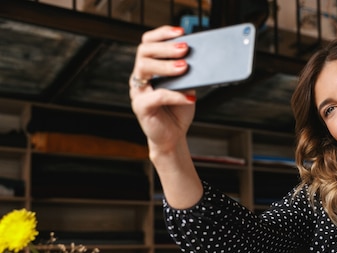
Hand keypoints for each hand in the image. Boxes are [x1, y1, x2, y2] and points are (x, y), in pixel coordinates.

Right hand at [129, 26, 195, 154]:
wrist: (173, 136)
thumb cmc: (178, 110)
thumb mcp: (187, 87)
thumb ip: (187, 73)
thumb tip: (197, 59)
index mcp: (150, 68)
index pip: (149, 43)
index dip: (162, 34)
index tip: (180, 32)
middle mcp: (140, 77)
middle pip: (144, 51)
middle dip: (165, 47)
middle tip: (184, 48)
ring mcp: (138, 91)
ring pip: (143, 68)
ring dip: (165, 65)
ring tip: (184, 67)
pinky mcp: (141, 107)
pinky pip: (156, 96)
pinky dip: (175, 95)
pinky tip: (190, 97)